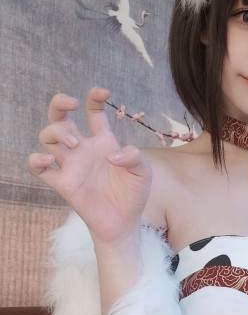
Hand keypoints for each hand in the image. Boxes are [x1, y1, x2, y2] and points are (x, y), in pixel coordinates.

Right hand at [28, 88, 151, 244]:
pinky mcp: (63, 183)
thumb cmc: (133, 195)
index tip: (102, 92)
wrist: (123, 223)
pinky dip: (36, 160)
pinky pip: (38, 168)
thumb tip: (113, 156)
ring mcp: (71, 165)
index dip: (95, 98)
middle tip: (71, 103)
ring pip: (47, 137)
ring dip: (56, 132)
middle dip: (59, 103)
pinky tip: (48, 160)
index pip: (93, 113)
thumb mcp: (143, 173)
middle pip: (61, 118)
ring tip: (73, 142)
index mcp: (103, 142)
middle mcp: (83, 149)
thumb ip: (135, 158)